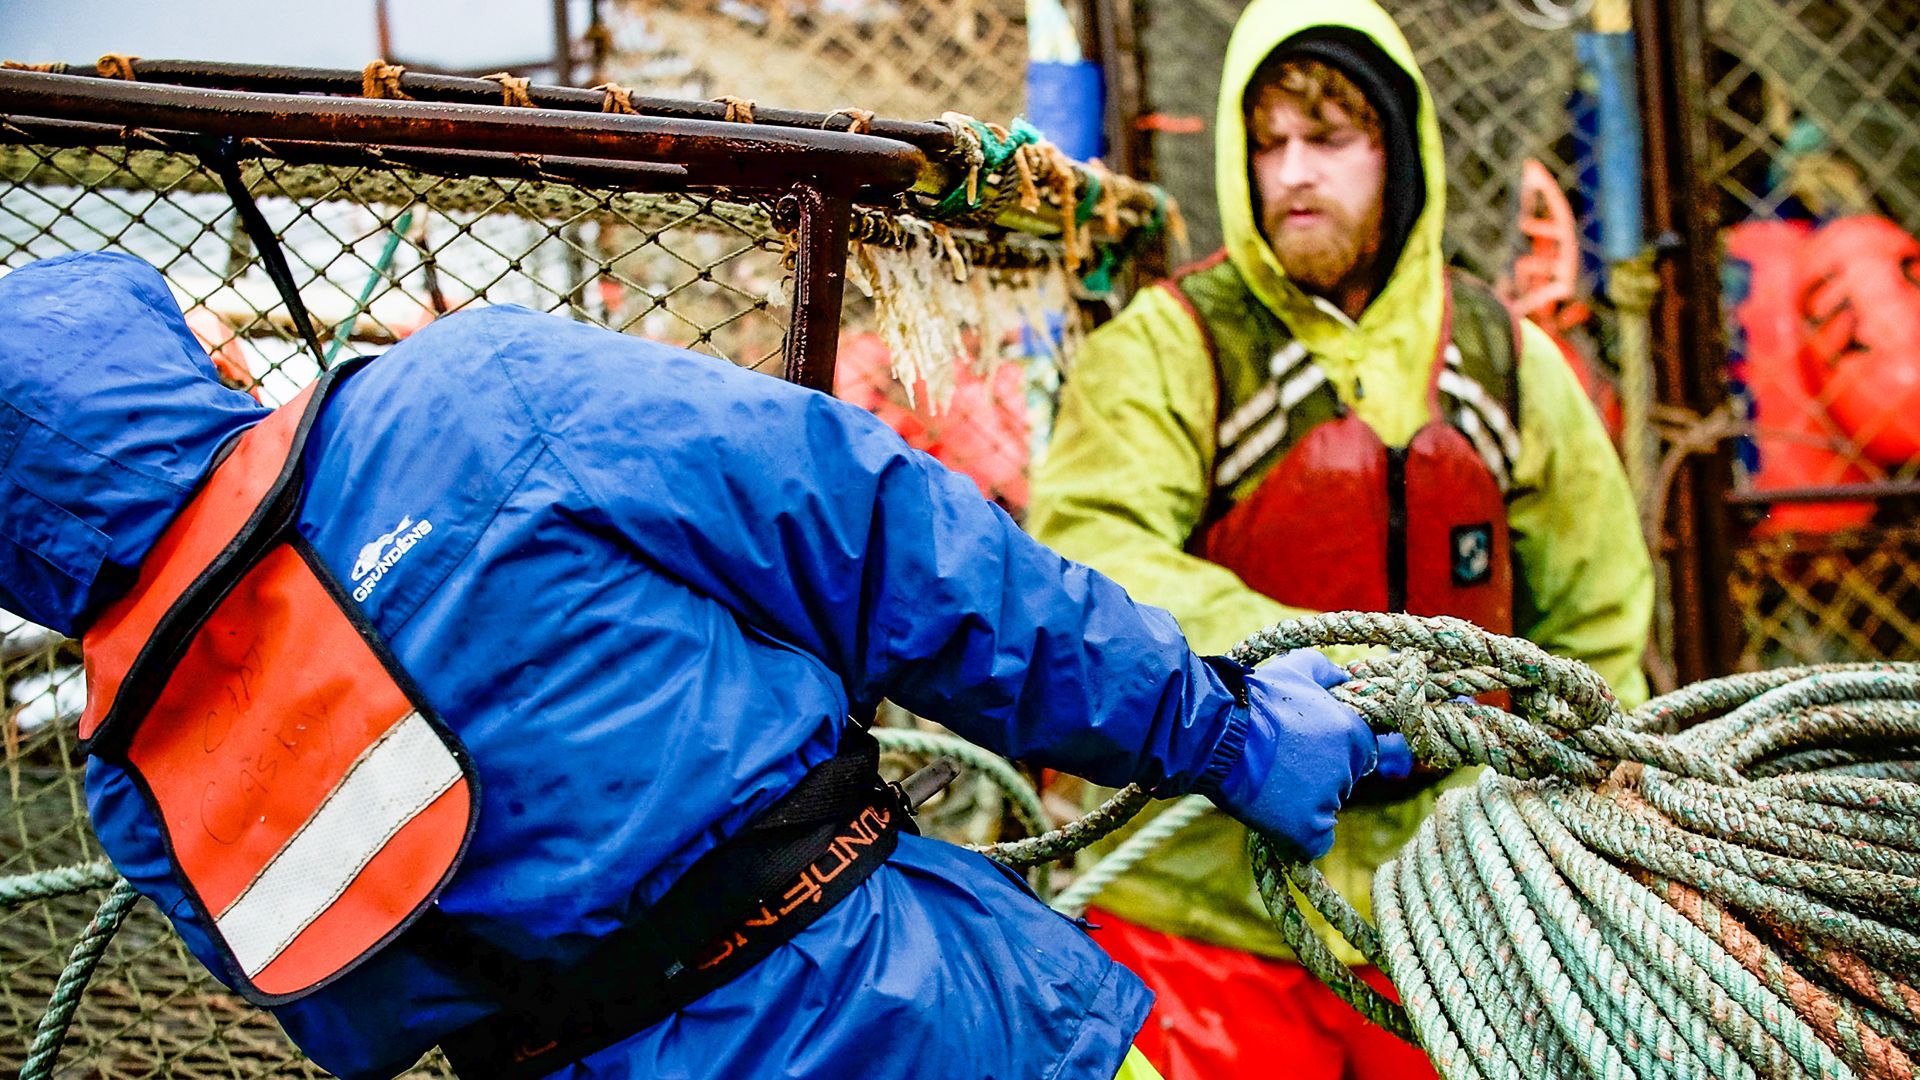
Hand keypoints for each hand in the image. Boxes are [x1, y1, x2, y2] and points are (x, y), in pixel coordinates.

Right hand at [1202, 650, 1402, 859]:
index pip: (1361, 754)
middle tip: (1283, 767)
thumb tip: (1342, 675)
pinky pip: (1315, 843)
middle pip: (1342, 783)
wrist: (1217, 732)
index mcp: (1352, 732)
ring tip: (1270, 786)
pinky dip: (1299, 837)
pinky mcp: (1307, 829)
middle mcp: (1347, 767)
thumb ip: (1324, 670)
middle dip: (1319, 777)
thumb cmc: (1253, 699)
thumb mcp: (1292, 670)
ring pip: (1326, 811)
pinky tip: (1278, 819)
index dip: (1333, 754)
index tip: (1306, 753)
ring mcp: (1328, 800)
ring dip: (1305, 803)